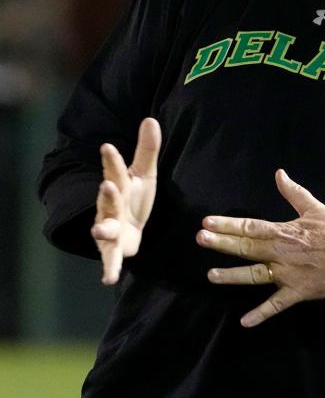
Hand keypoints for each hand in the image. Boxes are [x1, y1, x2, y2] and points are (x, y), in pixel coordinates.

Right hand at [91, 117, 161, 284]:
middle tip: (107, 185)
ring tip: (101, 230)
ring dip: (102, 229)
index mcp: (119, 186)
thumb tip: (150, 118)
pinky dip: (109, 269)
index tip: (107, 146)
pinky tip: (109, 279)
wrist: (130, 228)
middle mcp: (110, 207)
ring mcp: (109, 228)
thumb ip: (147, 149)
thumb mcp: (145, 173)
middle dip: (108, 194)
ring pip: (103, 228)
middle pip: (108, 199)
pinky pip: (110, 259)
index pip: (116, 171)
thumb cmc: (135, 196)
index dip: (112, 160)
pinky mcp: (113, 248)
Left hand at [197, 169, 324, 326]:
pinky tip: (245, 322)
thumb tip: (279, 174)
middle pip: (248, 248)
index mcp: (286, 232)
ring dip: (233, 276)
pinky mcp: (298, 292)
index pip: (252, 226)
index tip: (207, 222)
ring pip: (256, 275)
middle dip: (223, 244)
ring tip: (211, 276)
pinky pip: (277, 304)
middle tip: (200, 239)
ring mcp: (289, 275)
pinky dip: (262, 313)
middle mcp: (283, 253)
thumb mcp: (316, 209)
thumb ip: (294, 193)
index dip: (229, 224)